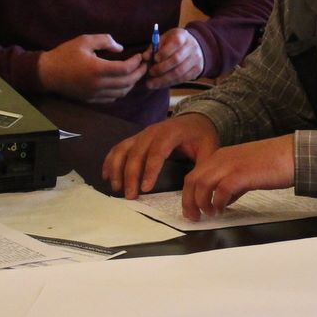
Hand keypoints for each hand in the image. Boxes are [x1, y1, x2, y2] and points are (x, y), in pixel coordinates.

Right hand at [37, 34, 146, 103]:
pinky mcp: (92, 100)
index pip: (126, 69)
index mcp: (98, 69)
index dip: (136, 63)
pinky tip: (122, 82)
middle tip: (144, 65)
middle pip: (128, 83)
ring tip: (135, 73)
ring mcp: (95, 94)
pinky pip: (112, 98)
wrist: (47, 73)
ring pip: (122, 93)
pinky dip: (121, 91)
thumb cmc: (65, 54)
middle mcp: (99, 84)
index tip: (139, 56)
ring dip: (131, 83)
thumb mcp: (84, 40)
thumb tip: (120, 48)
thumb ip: (105, 41)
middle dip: (139, 73)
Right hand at [103, 112, 220, 197]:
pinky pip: (119, 148)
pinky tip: (107, 176)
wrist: (196, 119)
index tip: (145, 188)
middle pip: (137, 153)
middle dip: (131, 175)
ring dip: (117, 169)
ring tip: (117, 189)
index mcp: (172, 132)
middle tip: (130, 196)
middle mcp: (153, 131)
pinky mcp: (136, 138)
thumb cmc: (202, 136)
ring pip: (124, 150)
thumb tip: (196, 187)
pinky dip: (111, 161)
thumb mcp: (209, 149)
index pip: (158, 151)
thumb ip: (203, 166)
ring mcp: (142, 134)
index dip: (150, 170)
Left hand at [144, 28, 204, 88]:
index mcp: (183, 36)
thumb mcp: (164, 39)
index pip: (176, 43)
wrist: (194, 45)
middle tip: (150, 73)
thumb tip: (145, 57)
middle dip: (161, 68)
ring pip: (179, 72)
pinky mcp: (197, 70)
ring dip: (163, 79)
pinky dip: (170, 83)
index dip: (164, 52)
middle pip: (176, 60)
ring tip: (151, 83)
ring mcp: (196, 59)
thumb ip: (153, 47)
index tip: (154, 59)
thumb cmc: (173, 42)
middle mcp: (192, 47)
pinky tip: (160, 84)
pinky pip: (183, 79)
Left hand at [181, 135, 294, 218]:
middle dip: (189, 201)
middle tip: (194, 216)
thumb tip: (224, 200)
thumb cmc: (273, 162)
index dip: (189, 194)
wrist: (291, 154)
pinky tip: (222, 210)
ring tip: (209, 214)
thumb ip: (233, 183)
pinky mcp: (241, 174)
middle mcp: (221, 158)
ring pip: (202, 184)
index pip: (195, 175)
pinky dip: (218, 203)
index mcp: (221, 156)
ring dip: (201, 203)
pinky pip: (221, 190)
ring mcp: (230, 165)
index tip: (192, 209)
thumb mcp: (246, 171)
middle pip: (193, 180)